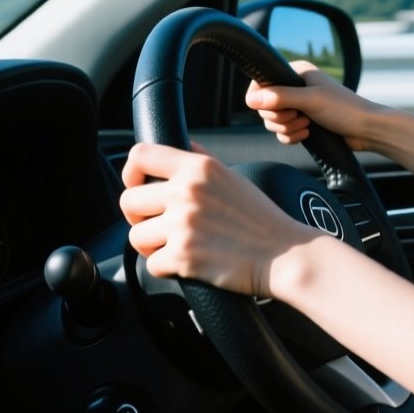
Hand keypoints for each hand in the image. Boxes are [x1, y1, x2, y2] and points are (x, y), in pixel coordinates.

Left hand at [119, 140, 323, 298]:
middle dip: (138, 216)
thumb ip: (202, 160)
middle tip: (158, 223)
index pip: (140, 156)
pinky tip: (188, 261)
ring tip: (175, 244)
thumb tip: (181, 146)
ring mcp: (183, 225)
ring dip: (151, 244)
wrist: (285, 254)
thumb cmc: (261, 218)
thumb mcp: (233, 176)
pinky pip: (151, 263)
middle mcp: (187, 192)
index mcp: (198, 168)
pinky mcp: (183, 257)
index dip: (130, 172)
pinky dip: (167, 266)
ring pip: (136, 236)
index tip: (137, 186)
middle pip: (129, 200)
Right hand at [246, 60, 387, 150]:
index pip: (261, 83)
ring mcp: (299, 106)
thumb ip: (280, 97)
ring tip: (306, 125)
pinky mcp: (303, 122)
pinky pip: (283, 133)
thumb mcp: (311, 100)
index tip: (271, 108)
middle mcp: (295, 87)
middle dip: (279, 117)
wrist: (366, 129)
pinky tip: (307, 134)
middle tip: (298, 116)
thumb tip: (250, 100)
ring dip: (287, 128)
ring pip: (273, 121)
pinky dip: (292, 137)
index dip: (261, 99)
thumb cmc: (344, 108)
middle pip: (264, 106)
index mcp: (296, 72)